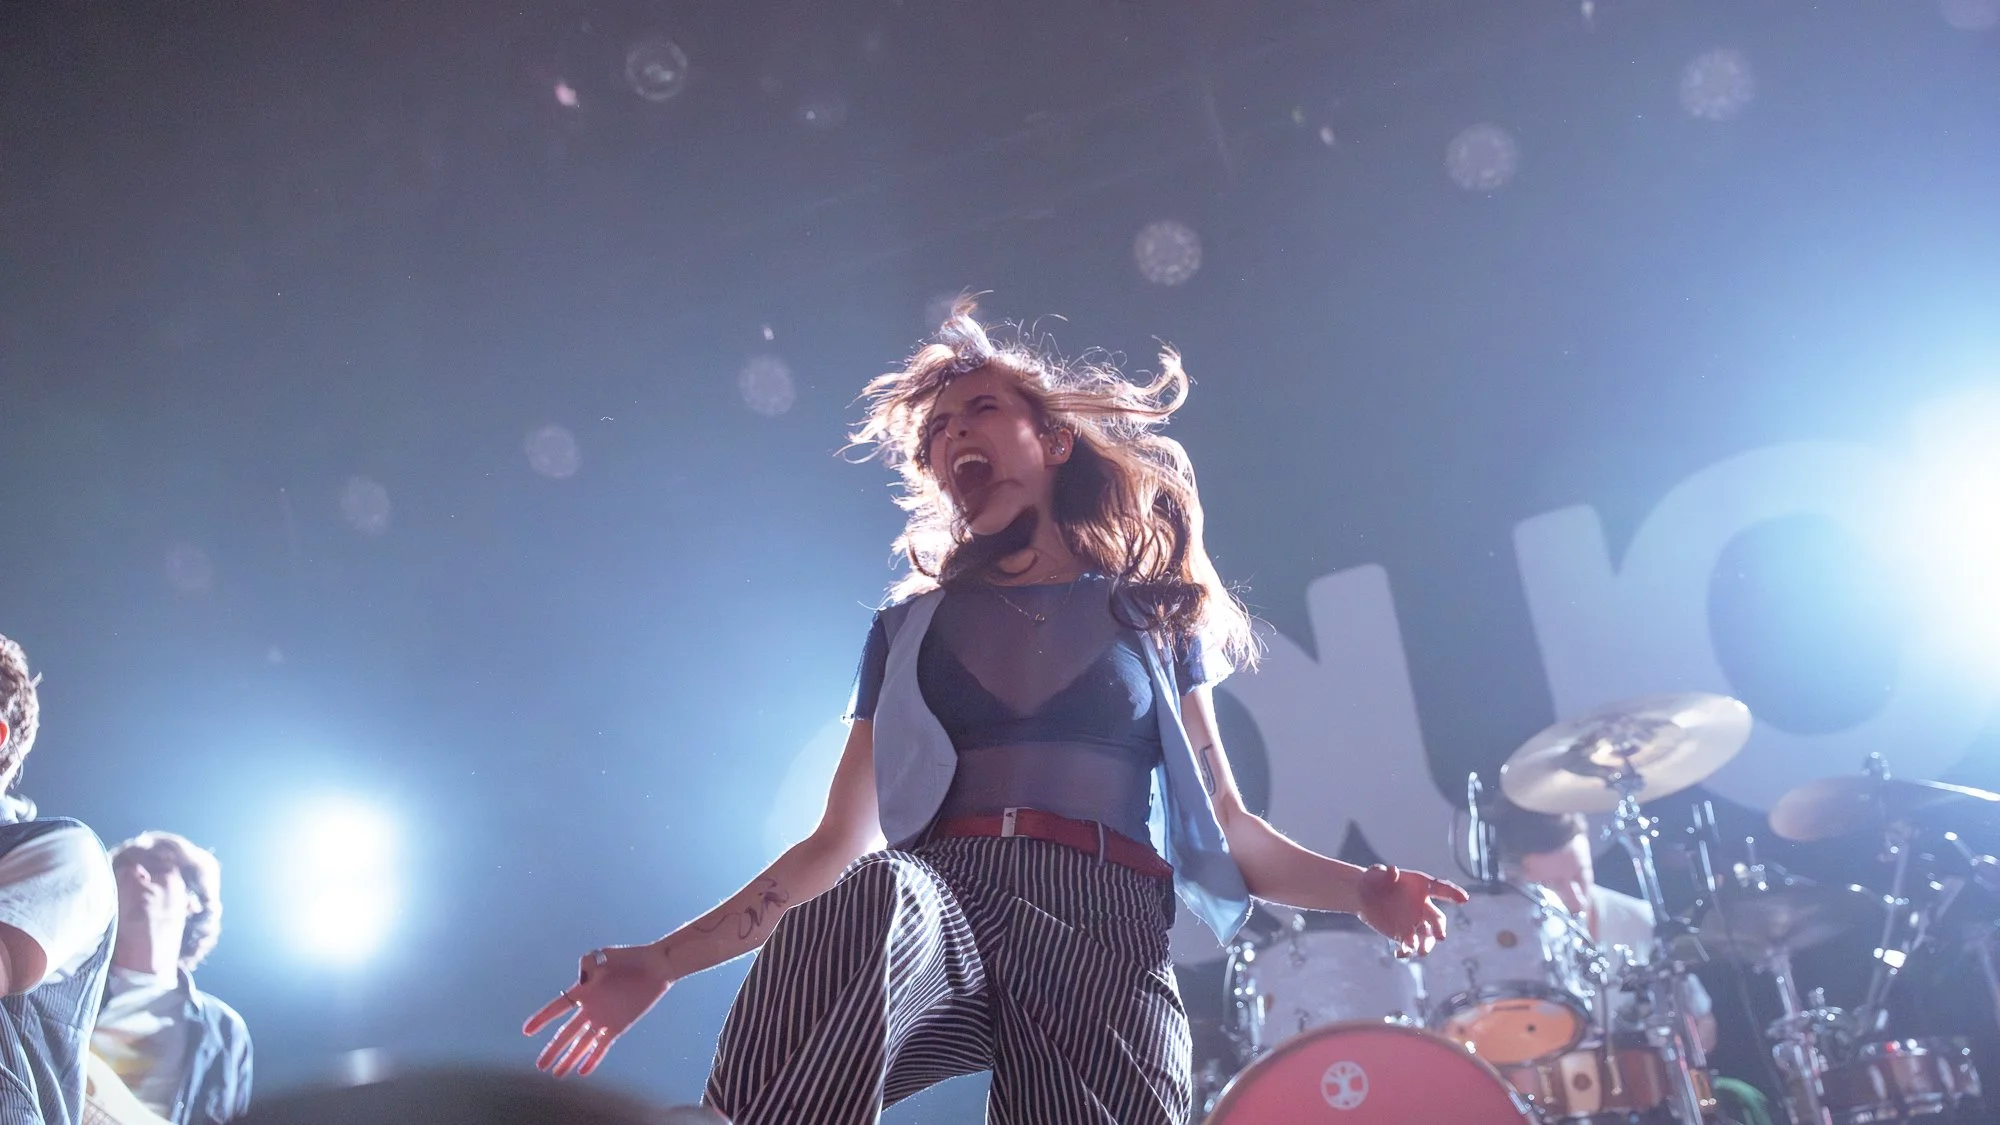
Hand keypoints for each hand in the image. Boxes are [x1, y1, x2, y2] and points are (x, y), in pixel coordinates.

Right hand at [523, 942, 674, 1077]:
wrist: (656, 966)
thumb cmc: (630, 958)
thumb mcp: (602, 955)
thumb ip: (587, 965)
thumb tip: (581, 981)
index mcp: (584, 990)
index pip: (557, 1007)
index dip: (542, 1019)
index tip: (527, 1031)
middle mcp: (590, 1008)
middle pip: (566, 1033)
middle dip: (553, 1049)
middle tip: (540, 1066)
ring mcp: (604, 1019)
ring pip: (582, 1043)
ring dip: (570, 1058)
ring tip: (558, 1074)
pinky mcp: (618, 1026)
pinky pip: (602, 1045)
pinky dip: (593, 1059)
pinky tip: (583, 1071)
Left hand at [1357, 864, 1468, 957]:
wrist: (1363, 896)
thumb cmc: (1373, 880)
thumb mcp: (1375, 874)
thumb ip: (1385, 873)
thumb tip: (1393, 870)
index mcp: (1421, 886)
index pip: (1441, 888)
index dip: (1453, 893)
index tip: (1464, 898)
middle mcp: (1422, 906)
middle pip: (1437, 919)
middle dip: (1440, 928)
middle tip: (1440, 936)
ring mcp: (1415, 922)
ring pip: (1427, 936)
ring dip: (1426, 945)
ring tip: (1419, 952)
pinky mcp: (1404, 934)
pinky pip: (1410, 946)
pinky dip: (1406, 951)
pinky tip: (1398, 954)